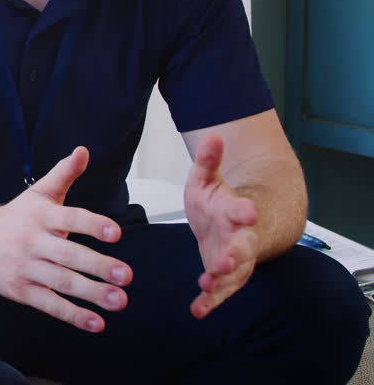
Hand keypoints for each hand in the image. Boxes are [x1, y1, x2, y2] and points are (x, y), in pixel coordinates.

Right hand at [0, 147, 132, 332]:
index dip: (93, 225)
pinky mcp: (21, 290)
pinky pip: (49, 304)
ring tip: (119, 300)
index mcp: (40, 216)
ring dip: (91, 293)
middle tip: (126, 275)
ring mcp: (25, 267)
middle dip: (98, 266)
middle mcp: (32, 241)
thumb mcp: (38, 193)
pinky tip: (97, 323)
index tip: (116, 233)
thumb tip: (83, 151)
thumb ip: (64, 174)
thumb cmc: (16, 217)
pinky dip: (72, 315)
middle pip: (68, 255)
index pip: (69, 218)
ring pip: (61, 282)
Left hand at [184, 134, 258, 318]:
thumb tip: (212, 134)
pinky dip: (210, 301)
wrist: (236, 224)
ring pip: (233, 273)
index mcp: (236, 211)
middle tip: (227, 260)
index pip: (242, 210)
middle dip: (235, 254)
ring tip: (208, 284)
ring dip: (221, 280)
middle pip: (241, 247)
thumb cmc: (219, 201)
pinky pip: (218, 291)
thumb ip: (209, 160)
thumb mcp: (208, 178)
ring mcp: (234, 259)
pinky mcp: (223, 276)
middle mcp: (239, 238)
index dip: (244, 210)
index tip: (247, 210)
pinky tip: (198, 310)